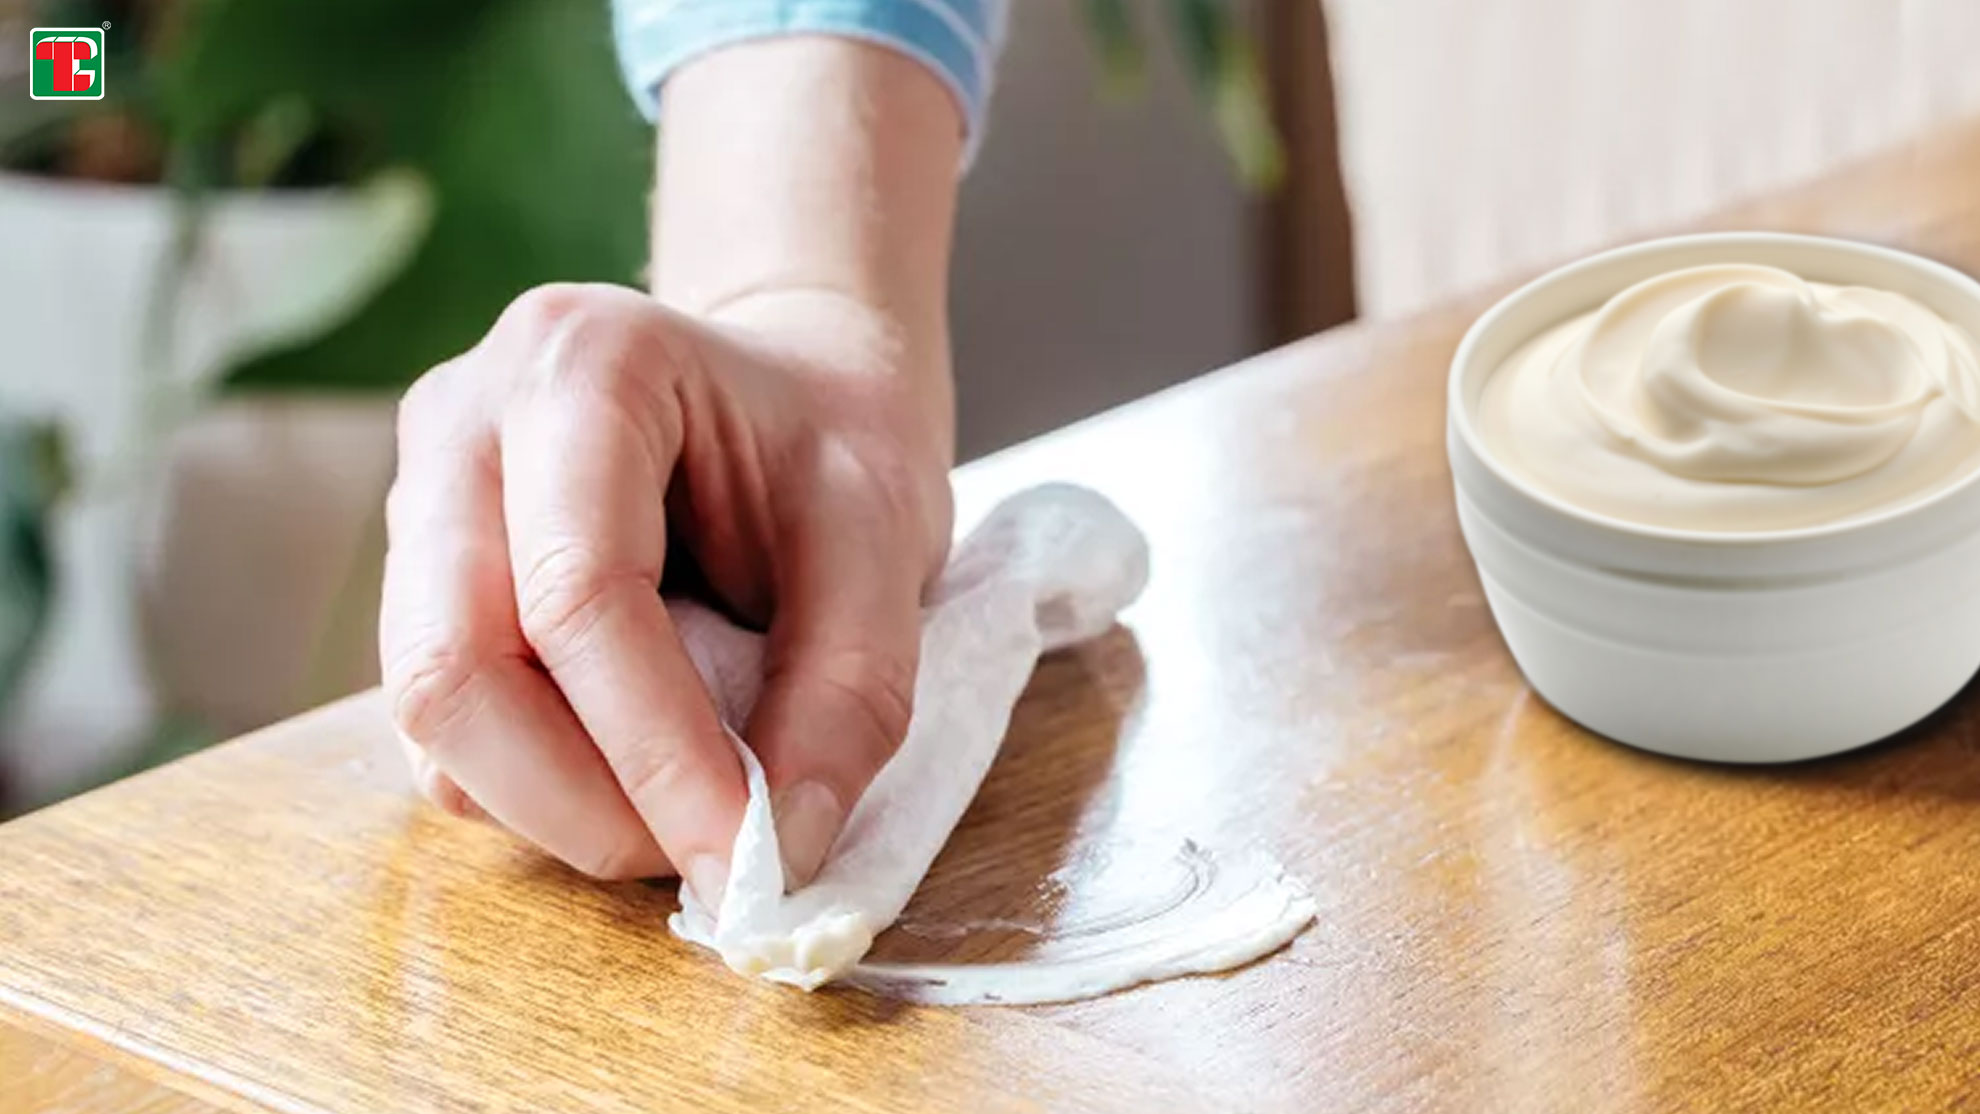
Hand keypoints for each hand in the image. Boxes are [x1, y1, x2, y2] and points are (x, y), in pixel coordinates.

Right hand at [381, 281, 953, 902]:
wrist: (783, 385)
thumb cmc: (829, 441)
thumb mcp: (885, 534)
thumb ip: (851, 687)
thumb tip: (780, 849)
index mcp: (585, 365)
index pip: (580, 595)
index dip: (660, 754)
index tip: (749, 858)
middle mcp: (464, 423)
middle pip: (455, 669)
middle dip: (585, 803)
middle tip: (713, 856)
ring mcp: (419, 502)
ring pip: (430, 717)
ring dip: (559, 806)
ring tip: (689, 810)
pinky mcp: (417, 586)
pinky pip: (440, 732)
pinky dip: (538, 788)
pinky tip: (635, 769)